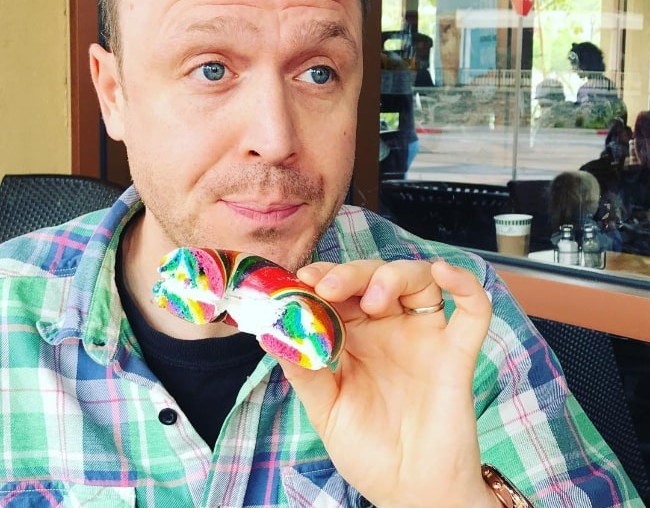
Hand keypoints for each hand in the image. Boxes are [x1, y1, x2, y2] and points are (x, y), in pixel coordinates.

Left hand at [274, 259, 498, 507]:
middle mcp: (389, 327)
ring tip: (373, 300)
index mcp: (355, 335)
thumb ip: (305, 371)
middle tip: (329, 287)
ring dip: (395, 275)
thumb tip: (272, 334)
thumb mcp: (326, 410)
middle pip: (375, 276)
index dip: (323, 276)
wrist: (410, 493)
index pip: (340, 289)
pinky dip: (465, 284)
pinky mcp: (455, 354)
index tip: (304, 278)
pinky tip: (444, 272)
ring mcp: (424, 336)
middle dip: (351, 273)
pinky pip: (473, 312)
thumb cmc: (368, 451)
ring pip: (418, 281)